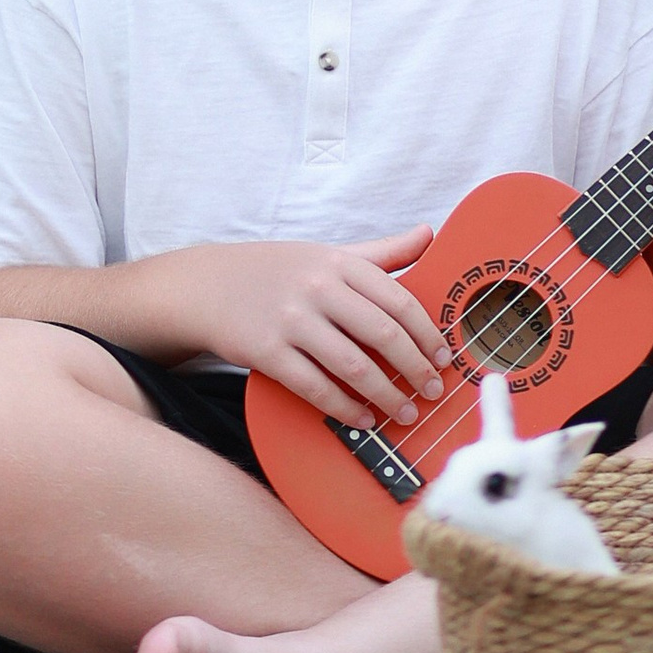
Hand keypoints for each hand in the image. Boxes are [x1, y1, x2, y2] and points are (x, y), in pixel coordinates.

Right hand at [203, 229, 447, 425]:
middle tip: (431, 391)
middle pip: (383, 335)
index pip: (398, 300)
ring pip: (354, 366)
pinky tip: (362, 418)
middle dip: (415, 369)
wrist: (209, 285)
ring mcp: (291, 320)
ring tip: (405, 413)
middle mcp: (318, 288)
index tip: (443, 358)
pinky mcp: (269, 352)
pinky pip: (316, 388)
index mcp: (339, 263)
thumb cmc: (278, 270)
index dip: (427, 334)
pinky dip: (346, 408)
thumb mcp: (329, 252)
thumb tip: (429, 233)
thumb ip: (382, 251)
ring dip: (387, 396)